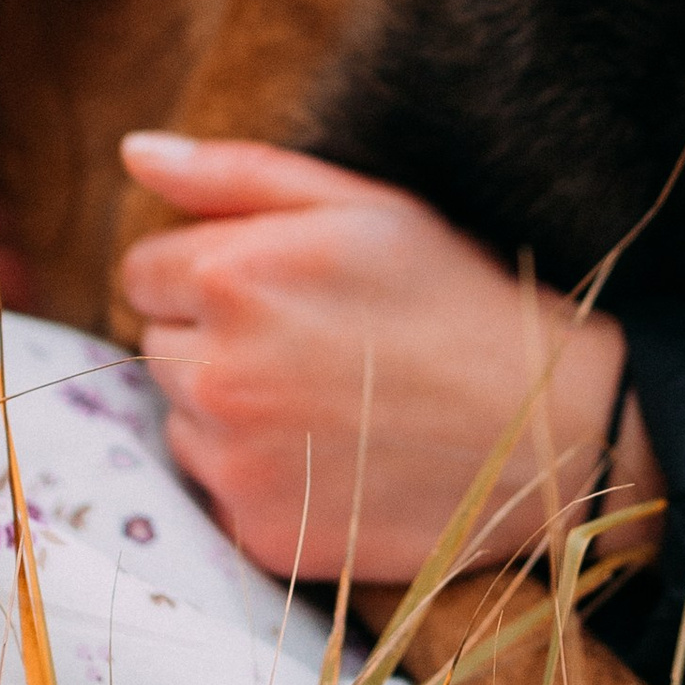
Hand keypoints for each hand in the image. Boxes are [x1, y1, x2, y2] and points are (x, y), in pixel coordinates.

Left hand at [114, 133, 660, 585]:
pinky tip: (336, 459)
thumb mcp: (362, 205)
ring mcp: (234, 462)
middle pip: (158, 347)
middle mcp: (214, 373)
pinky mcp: (259, 532)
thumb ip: (234, 173)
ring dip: (230, 412)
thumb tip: (134, 152)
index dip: (213, 274)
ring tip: (330, 403)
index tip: (283, 291)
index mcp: (231, 276)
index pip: (144, 271)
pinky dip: (263, 478)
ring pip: (182, 423)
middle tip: (317, 346)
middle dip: (217, 340)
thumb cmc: (459, 298)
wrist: (550, 428)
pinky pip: (222, 493)